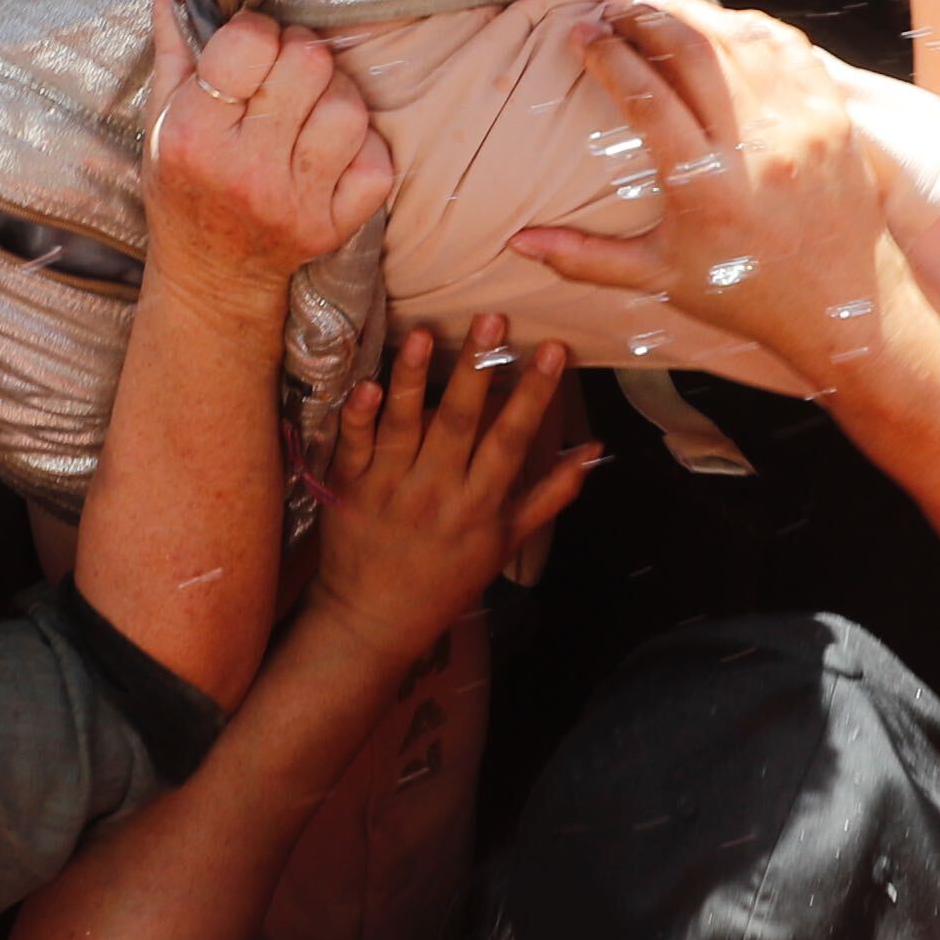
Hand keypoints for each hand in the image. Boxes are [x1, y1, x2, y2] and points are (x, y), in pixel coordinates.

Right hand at [147, 0, 395, 288]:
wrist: (211, 273)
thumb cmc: (183, 178)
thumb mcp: (162, 107)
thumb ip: (171, 26)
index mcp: (195, 132)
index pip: (252, 40)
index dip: (258, 34)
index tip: (248, 55)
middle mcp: (245, 169)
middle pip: (311, 62)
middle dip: (300, 58)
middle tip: (283, 81)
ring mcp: (294, 202)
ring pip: (350, 108)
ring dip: (334, 99)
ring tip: (307, 115)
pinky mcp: (334, 228)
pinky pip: (377, 159)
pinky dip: (362, 148)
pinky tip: (330, 154)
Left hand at [298, 323, 593, 655]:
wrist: (374, 622)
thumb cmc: (446, 580)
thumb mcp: (505, 543)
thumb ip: (549, 495)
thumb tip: (593, 452)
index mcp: (480, 506)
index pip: (512, 440)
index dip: (533, 394)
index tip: (552, 349)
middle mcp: (437, 494)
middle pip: (459, 423)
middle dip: (477, 369)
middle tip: (492, 318)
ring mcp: (388, 490)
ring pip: (403, 426)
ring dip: (411, 378)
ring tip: (423, 333)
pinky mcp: (347, 490)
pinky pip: (352, 447)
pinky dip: (358, 416)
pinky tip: (367, 383)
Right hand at [515, 0, 905, 381]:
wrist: (844, 309)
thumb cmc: (749, 294)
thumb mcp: (660, 278)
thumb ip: (583, 257)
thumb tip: (519, 242)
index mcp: (707, 189)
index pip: (646, 96)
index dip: (607, 55)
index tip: (582, 34)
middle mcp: (758, 150)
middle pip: (692, 51)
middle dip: (645, 19)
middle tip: (615, 10)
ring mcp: (803, 127)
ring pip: (740, 39)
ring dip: (694, 15)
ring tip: (659, 11)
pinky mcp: (834, 117)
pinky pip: (789, 47)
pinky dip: (751, 27)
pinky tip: (721, 26)